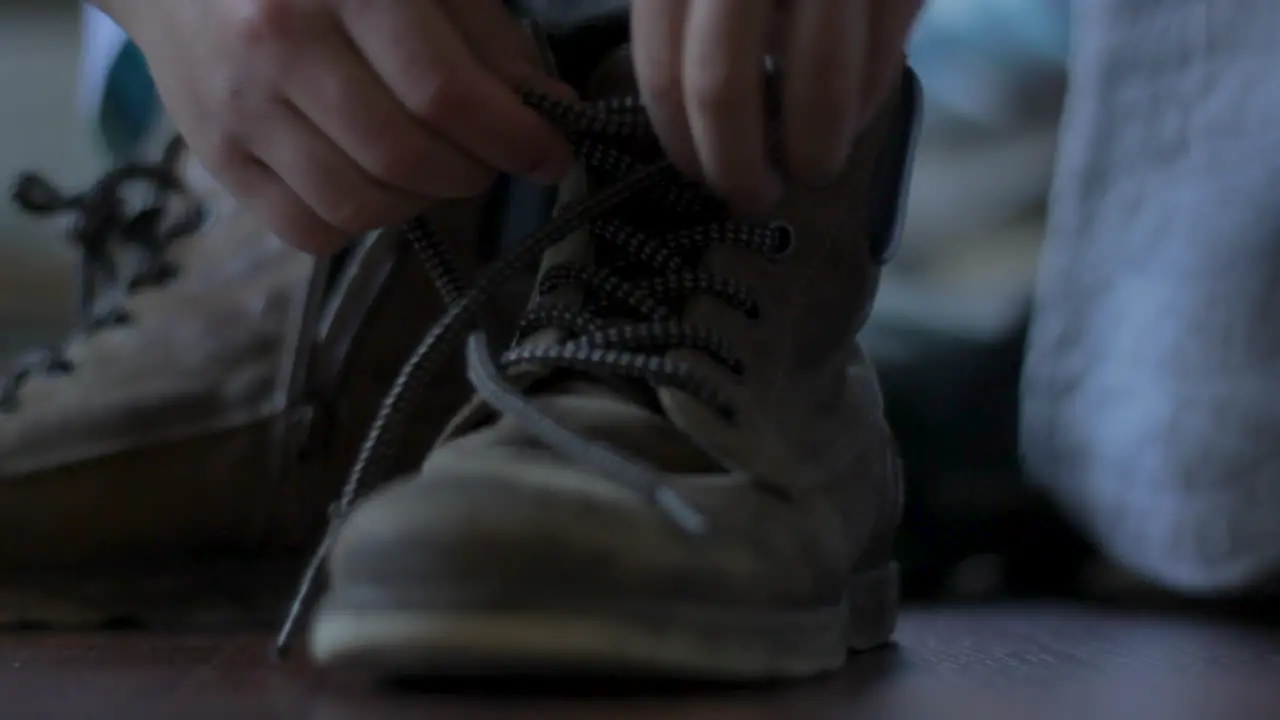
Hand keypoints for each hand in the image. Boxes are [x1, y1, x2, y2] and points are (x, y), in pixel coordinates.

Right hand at [94, 0, 575, 254]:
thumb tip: (547, 107)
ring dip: (420, 202)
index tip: (550, 155)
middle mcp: (280, 43)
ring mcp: (239, 105)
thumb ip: (484, 34)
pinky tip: (374, 184)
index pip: (444, 93)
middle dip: (471, 173)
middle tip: (488, 158)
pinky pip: (306, 230)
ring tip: (433, 169)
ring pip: (358, 205)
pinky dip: (359, 224)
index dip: (513, 137)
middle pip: (404, 157)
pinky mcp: (215, 154)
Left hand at [631, 0, 922, 212]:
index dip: (681, 143)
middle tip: (753, 198)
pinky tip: (853, 117)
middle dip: (737, 167)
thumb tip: (683, 113)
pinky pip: (881, 60)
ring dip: (815, 152)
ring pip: (816, 89)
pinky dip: (866, 103)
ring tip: (812, 170)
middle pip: (723, 90)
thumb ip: (678, 11)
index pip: (664, 71)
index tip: (699, 178)